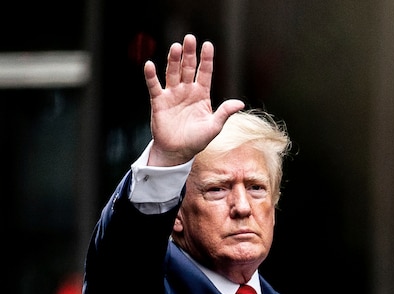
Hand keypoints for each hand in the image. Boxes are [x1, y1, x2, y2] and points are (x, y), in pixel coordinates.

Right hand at [144, 34, 244, 166]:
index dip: (206, 59)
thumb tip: (240, 103)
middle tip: (189, 38)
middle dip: (189, 53)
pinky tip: (150, 65)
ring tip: (176, 47)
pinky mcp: (159, 101)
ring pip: (173, 73)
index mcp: (202, 95)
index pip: (205, 72)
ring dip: (173, 60)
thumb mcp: (214, 127)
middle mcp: (187, 91)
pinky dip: (151, 76)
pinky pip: (155, 86)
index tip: (208, 45)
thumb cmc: (197, 140)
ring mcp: (173, 94)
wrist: (178, 151)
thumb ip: (225, 113)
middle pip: (188, 68)